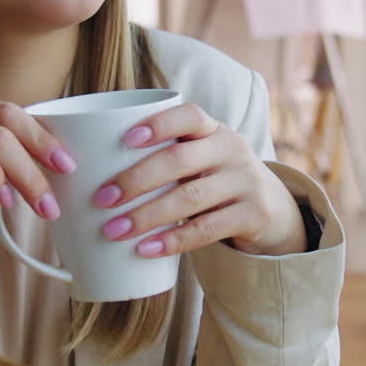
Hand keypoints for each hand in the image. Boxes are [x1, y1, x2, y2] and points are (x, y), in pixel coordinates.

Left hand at [93, 102, 306, 257]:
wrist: (273, 211)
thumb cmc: (216, 182)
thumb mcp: (201, 161)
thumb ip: (165, 159)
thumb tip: (92, 177)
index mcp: (213, 130)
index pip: (189, 116)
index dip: (158, 124)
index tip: (125, 139)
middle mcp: (232, 149)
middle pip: (181, 160)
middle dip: (137, 179)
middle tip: (102, 199)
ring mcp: (246, 182)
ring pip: (190, 197)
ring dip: (147, 215)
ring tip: (114, 231)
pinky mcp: (254, 214)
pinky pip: (207, 229)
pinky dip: (173, 241)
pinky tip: (146, 249)